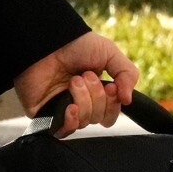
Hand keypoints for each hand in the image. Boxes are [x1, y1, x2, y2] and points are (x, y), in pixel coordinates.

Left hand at [13, 30, 139, 137]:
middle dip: (97, 97)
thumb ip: (127, 75)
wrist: (48, 41)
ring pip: (84, 122)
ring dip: (83, 100)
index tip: (111, 86)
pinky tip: (71, 106)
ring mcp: (61, 109)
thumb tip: (128, 101)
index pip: (110, 114)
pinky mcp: (45, 114)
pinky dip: (71, 121)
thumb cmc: (76, 44)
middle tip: (85, 76)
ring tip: (73, 80)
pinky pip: (63, 131)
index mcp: (95, 92)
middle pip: (99, 119)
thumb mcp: (110, 54)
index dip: (113, 105)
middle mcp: (79, 103)